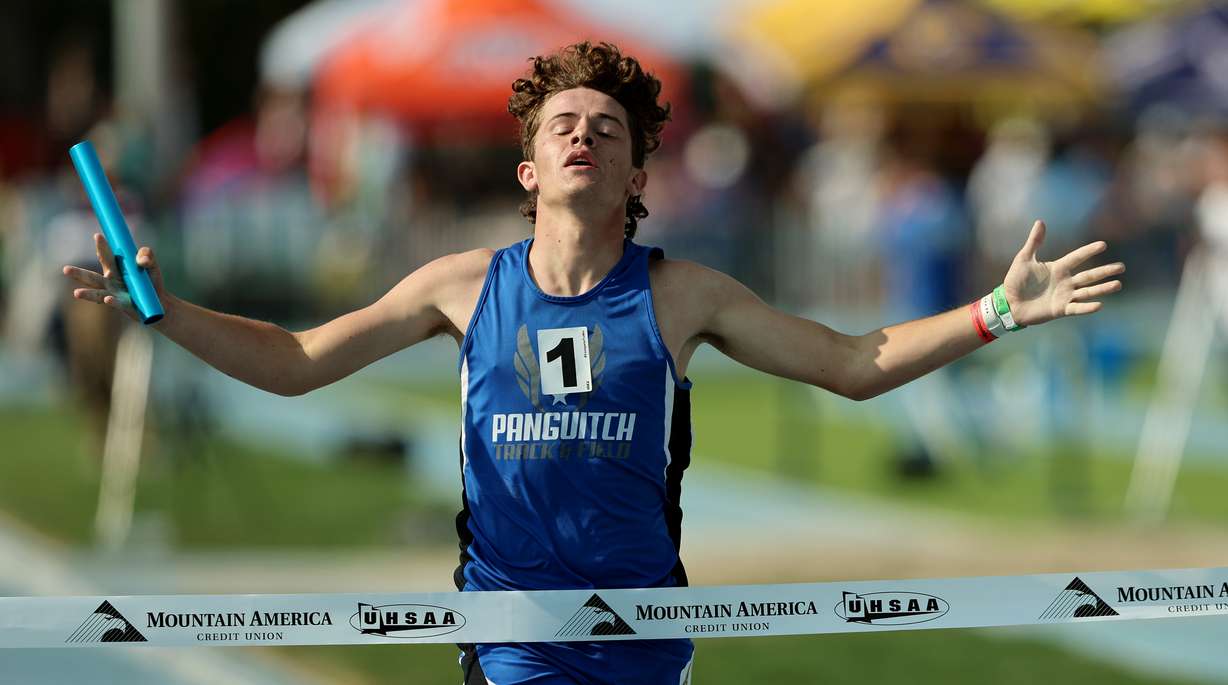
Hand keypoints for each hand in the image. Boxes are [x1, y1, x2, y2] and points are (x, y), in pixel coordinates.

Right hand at [62, 233, 167, 321]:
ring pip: (97, 294)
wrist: (159, 303)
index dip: (102, 246)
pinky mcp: (123, 305)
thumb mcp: (151, 265)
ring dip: (87, 294)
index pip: (106, 257)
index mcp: (115, 269)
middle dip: (78, 273)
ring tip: (76, 293)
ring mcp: (114, 294)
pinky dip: (111, 301)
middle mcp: (110, 282)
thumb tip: (140, 260)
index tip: (98, 235)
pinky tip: (107, 298)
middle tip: (65, 269)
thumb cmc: (151, 282)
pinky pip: (115, 303)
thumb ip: (147, 256)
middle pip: (92, 277)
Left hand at [1003, 220, 1124, 326]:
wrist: (1009, 303)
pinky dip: (1087, 307)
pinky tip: (1099, 304)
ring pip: (1088, 291)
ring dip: (1103, 288)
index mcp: (1058, 268)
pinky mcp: (1060, 310)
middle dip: (1105, 271)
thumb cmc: (1015, 281)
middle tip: (1121, 267)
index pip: (1077, 257)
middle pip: (1089, 275)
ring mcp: (1064, 296)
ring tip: (1118, 284)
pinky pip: (1076, 308)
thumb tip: (1040, 221)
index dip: (1088, 251)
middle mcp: (1065, 282)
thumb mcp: (1024, 259)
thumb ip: (1034, 242)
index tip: (1103, 245)